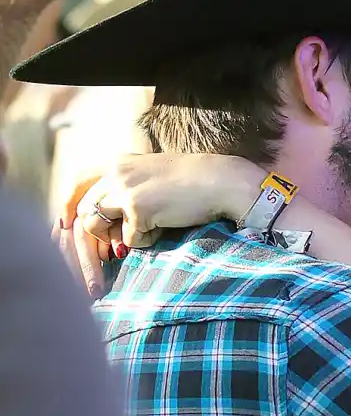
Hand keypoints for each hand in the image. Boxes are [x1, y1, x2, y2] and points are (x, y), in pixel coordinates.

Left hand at [63, 151, 259, 243]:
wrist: (221, 182)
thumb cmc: (195, 186)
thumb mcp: (153, 181)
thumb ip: (128, 193)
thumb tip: (109, 228)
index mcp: (118, 163)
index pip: (78, 183)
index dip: (68, 205)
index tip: (64, 224)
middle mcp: (115, 172)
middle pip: (84, 210)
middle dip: (96, 236)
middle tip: (111, 252)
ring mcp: (124, 189)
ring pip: (96, 226)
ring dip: (119, 237)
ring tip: (150, 228)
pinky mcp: (137, 208)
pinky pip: (129, 240)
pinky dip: (147, 240)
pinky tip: (167, 226)